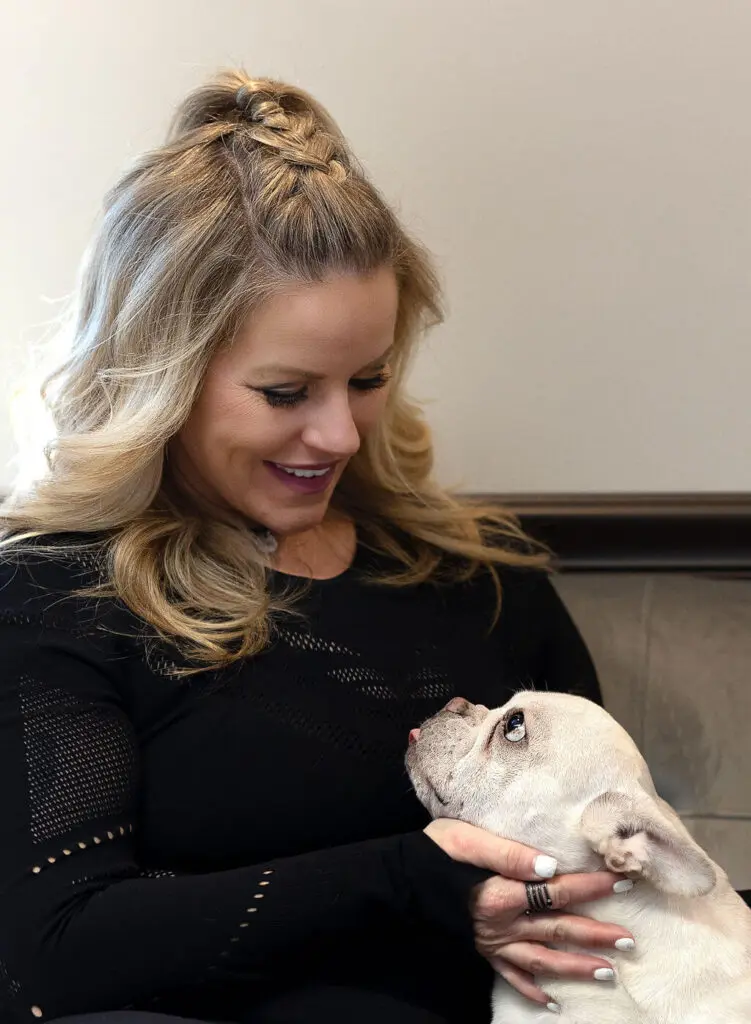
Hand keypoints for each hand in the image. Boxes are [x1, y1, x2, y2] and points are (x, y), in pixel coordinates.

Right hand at [424, 819, 634, 1007]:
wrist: (396, 880)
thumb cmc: (432, 851)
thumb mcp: (467, 839)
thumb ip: (510, 852)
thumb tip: (552, 865)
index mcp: (501, 893)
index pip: (558, 890)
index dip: (592, 887)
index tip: (623, 883)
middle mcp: (502, 924)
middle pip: (558, 930)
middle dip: (596, 936)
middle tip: (629, 941)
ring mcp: (492, 943)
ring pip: (543, 961)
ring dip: (576, 968)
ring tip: (608, 973)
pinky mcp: (481, 952)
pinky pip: (510, 977)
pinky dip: (532, 991)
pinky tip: (552, 1003)